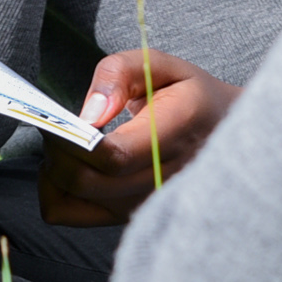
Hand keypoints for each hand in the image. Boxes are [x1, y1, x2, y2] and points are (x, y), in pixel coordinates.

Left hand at [38, 49, 231, 225]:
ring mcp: (151, 204)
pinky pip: (73, 216)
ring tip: (66, 145)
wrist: (227, 133)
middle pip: (90, 183)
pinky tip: (69, 168)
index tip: (59, 121)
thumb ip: (118, 74)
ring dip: (57, 172)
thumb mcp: (158, 64)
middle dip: (57, 154)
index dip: (76, 143)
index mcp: (178, 130)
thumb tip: (90, 114)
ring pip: (77, 202)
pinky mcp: (133, 216)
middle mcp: (167, 178)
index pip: (116, 156)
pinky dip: (57, 194)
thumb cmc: (187, 95)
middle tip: (54, 127)